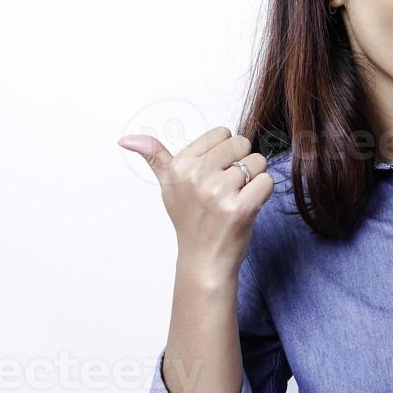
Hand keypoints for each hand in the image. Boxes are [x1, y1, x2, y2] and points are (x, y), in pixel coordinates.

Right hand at [118, 125, 273, 279]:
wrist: (203, 260)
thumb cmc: (191, 221)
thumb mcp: (168, 185)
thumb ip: (155, 157)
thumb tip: (125, 139)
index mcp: (180, 165)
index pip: (222, 133)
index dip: (225, 153)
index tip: (215, 174)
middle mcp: (196, 176)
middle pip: (242, 143)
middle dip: (242, 164)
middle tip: (229, 188)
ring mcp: (218, 192)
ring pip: (257, 162)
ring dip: (254, 180)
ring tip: (237, 198)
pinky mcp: (240, 208)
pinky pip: (267, 181)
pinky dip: (263, 193)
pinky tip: (248, 207)